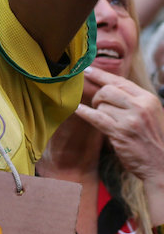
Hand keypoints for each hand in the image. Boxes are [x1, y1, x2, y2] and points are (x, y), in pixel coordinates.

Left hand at [75, 66, 163, 185]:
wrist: (161, 164)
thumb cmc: (152, 139)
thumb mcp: (149, 114)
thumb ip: (132, 100)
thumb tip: (106, 86)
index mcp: (148, 99)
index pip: (121, 81)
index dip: (101, 75)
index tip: (87, 69)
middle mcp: (140, 106)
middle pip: (107, 90)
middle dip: (97, 96)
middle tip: (97, 105)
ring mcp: (130, 119)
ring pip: (101, 105)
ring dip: (97, 111)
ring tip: (106, 120)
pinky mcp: (120, 132)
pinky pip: (95, 117)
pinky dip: (84, 113)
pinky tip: (77, 110)